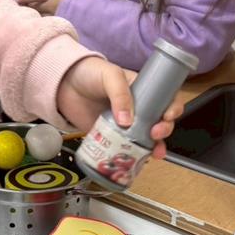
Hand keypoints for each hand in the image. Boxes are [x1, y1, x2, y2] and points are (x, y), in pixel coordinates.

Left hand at [56, 57, 182, 158]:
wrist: (62, 84)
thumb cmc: (89, 72)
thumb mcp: (110, 75)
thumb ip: (120, 94)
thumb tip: (127, 121)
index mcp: (142, 90)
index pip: (165, 100)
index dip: (171, 109)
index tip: (166, 117)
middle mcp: (137, 108)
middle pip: (159, 122)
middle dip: (163, 131)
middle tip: (155, 135)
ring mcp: (124, 123)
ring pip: (146, 139)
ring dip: (153, 148)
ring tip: (153, 155)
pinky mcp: (110, 136)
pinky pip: (125, 148)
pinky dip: (132, 157)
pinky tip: (135, 162)